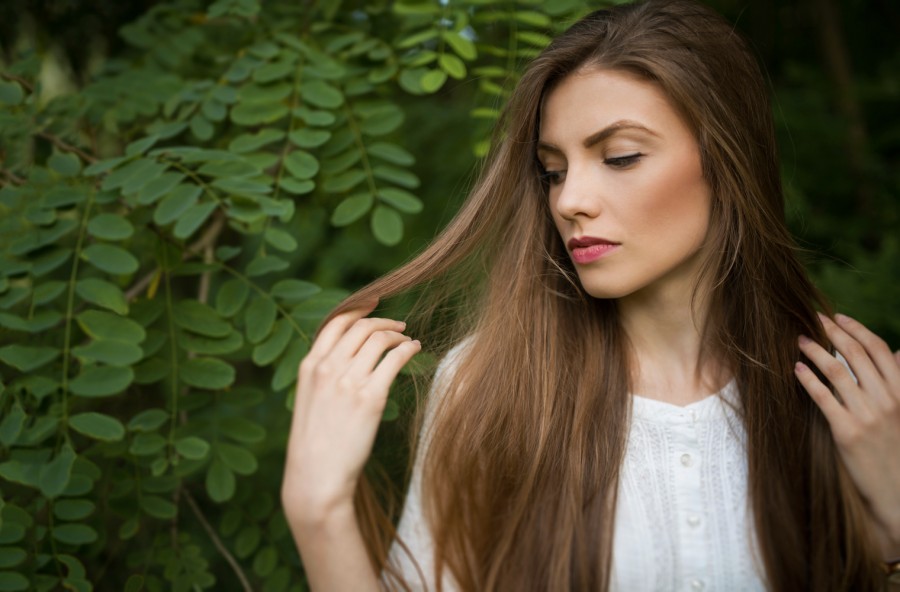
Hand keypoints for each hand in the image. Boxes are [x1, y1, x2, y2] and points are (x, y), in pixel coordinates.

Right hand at [281, 300, 420, 524]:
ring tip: (408, 341)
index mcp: (310, 366)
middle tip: (399, 326)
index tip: (374, 302)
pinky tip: (415, 351)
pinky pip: (395, 359)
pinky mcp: (371, 397)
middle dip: (384, 321)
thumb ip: (324, 376)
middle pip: (362, 327)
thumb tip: (348, 359)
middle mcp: (328, 368)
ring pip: (380, 339)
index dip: (358, 308)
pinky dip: (408, 350)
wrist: (316, 477)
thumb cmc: (315, 446)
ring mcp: (349, 381)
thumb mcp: (309, 402)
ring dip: (398, 335)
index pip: (336, 322)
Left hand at [795, 313, 899, 550]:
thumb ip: (899, 382)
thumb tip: (899, 353)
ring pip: (838, 372)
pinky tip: (796, 369)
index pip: (880, 350)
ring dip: (816, 351)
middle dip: (833, 332)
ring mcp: (868, 417)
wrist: (896, 492)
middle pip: (857, 355)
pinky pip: (824, 398)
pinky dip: (809, 379)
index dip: (858, 329)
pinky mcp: (848, 433)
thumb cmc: (896, 449)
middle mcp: (888, 401)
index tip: (838, 317)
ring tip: (800, 341)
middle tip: (812, 319)